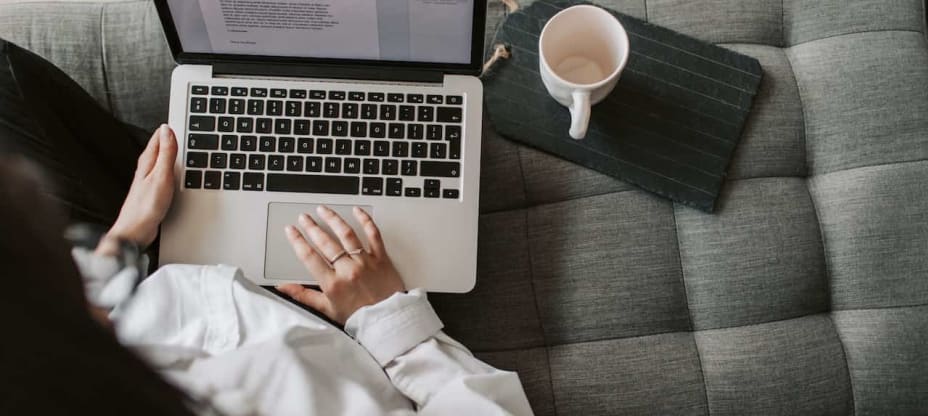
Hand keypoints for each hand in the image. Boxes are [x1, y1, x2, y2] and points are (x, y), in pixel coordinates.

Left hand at [102, 125, 176, 250]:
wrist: (136, 231)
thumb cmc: (146, 206)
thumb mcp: (161, 176)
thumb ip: (166, 153)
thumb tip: (167, 130)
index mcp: (147, 161)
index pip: (159, 137)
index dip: (170, 129)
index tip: (181, 120)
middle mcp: (146, 168)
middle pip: (160, 147)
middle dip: (171, 138)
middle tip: (183, 129)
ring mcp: (149, 179)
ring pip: (162, 160)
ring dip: (171, 153)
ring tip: (182, 146)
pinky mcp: (153, 191)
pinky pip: (164, 173)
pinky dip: (172, 168)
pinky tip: (177, 173)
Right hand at [277, 206, 405, 323]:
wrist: (388, 321)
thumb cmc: (359, 317)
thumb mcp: (327, 309)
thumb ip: (304, 296)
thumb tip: (283, 288)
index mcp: (332, 283)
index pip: (309, 256)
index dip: (297, 241)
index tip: (290, 230)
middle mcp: (348, 269)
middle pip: (325, 242)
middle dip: (311, 226)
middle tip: (304, 217)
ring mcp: (365, 261)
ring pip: (346, 234)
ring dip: (332, 219)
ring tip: (323, 210)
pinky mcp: (381, 258)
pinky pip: (373, 234)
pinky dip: (365, 220)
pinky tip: (357, 211)